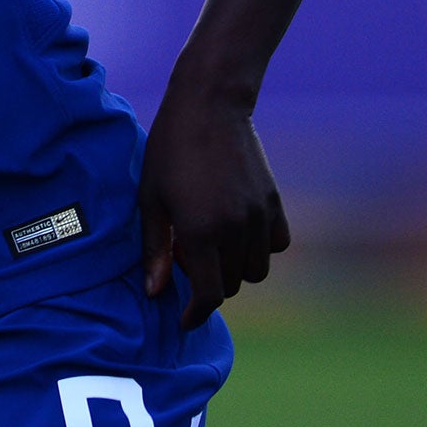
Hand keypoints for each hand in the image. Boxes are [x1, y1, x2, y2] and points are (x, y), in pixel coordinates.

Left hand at [139, 76, 291, 327]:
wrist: (210, 107)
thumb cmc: (169, 150)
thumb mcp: (150, 199)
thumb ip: (154, 248)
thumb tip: (156, 292)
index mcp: (201, 232)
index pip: (208, 295)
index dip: (195, 314)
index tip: (183, 319)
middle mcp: (236, 230)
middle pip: (230, 285)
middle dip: (207, 282)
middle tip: (184, 254)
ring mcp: (260, 218)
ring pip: (255, 270)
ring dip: (233, 267)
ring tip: (208, 238)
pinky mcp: (274, 204)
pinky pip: (276, 246)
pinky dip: (259, 248)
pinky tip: (236, 228)